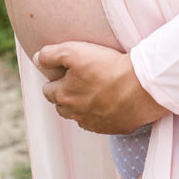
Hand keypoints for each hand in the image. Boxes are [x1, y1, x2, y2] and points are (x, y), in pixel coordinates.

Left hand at [36, 41, 166, 134]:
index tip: (66, 71)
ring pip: (81, 116)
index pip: (47, 90)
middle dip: (66, 94)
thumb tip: (37, 58)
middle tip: (81, 80)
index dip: (55, 79)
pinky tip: (112, 100)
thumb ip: (50, 55)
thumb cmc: (107, 65)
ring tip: (96, 90)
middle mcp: (76, 115)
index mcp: (63, 97)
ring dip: (83, 105)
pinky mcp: (114, 128)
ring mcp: (95, 124)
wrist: (142, 85)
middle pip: (62, 106)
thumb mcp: (73, 51)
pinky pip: (102, 122)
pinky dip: (102, 113)